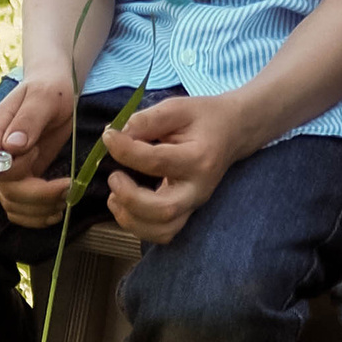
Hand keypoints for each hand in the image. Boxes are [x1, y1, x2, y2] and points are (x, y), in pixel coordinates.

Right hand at [0, 72, 82, 228]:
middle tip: (66, 186)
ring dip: (38, 210)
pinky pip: (19, 207)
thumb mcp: (44, 97)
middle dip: (37, 195)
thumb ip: (28, 120)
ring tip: (65, 199)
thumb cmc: (50, 88)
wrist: (55, 88)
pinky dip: (35, 216)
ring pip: (12, 204)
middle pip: (5, 191)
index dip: (17, 171)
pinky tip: (56, 210)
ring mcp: (9, 169)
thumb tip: (12, 147)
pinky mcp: (23, 178)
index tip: (40, 155)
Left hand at [98, 92, 247, 243]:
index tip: (109, 136)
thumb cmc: (203, 118)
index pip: (157, 161)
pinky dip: (138, 226)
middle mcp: (198, 189)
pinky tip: (125, 205)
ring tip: (115, 196)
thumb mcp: (177, 108)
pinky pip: (162, 233)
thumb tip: (115, 134)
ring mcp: (194, 205)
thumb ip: (147, 120)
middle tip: (114, 176)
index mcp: (198, 158)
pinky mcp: (187, 213)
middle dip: (130, 198)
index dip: (126, 150)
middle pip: (163, 210)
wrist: (232, 132)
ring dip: (131, 219)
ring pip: (162, 230)